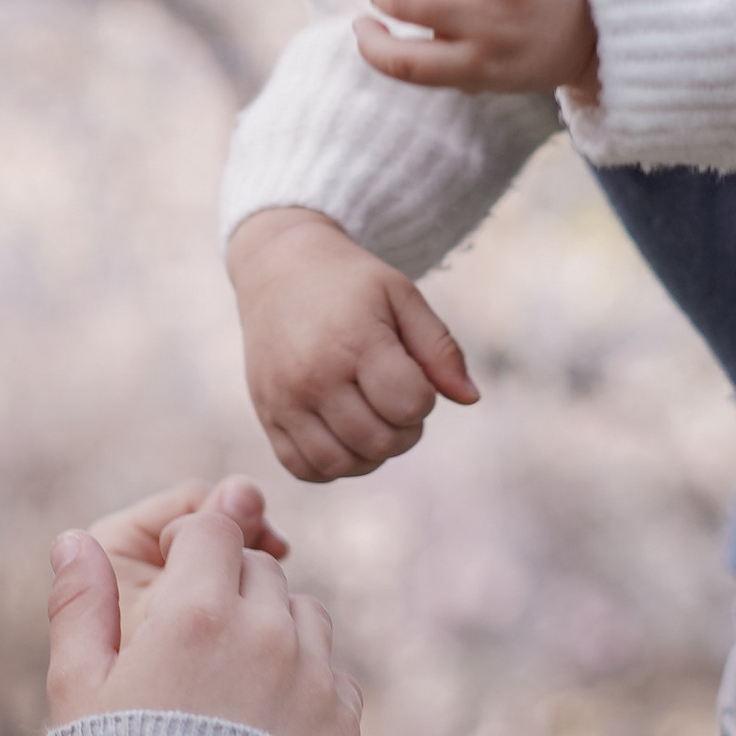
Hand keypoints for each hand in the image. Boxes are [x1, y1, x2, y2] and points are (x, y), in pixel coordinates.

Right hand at [45, 505, 360, 735]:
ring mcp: (311, 675)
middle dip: (228, 585)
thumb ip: (78, 605)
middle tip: (195, 640)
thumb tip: (72, 540)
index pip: (212, 529)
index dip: (190, 543)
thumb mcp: (78, 690)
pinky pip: (334, 669)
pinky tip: (265, 720)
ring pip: (304, 611)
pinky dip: (307, 679)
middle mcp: (265, 632)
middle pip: (259, 567)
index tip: (175, 573)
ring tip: (231, 680)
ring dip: (273, 626)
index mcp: (196, 612)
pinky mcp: (341, 719)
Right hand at [227, 206, 476, 482]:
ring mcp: (283, 399)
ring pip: (341, 464)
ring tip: (372, 420)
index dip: (423, 399)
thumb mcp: (402, 296)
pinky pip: (303, 468)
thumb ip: (440, 348)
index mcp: (354, 340)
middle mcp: (313, 375)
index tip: (411, 375)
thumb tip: (470, 399)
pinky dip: (331, 465)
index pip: (409, 405)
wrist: (278, 267)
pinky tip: (343, 435)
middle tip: (395, 399)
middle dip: (403, 429)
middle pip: (379, 441)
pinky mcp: (265, 414)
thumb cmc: (350, 283)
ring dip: (370, 454)